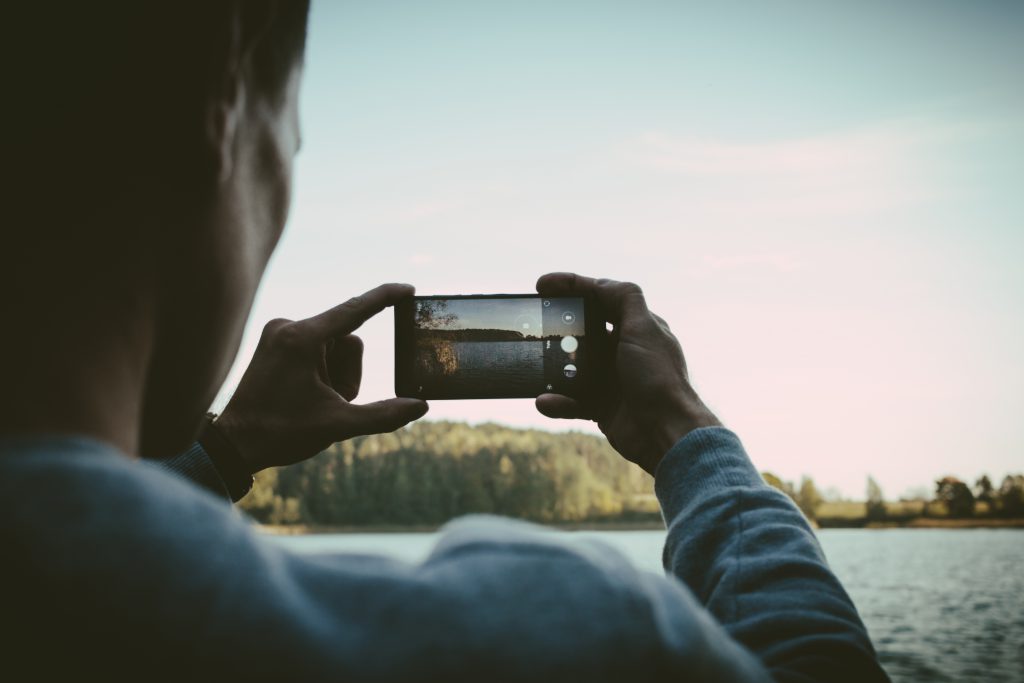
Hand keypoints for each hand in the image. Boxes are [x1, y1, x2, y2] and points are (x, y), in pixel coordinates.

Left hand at [215, 283, 427, 472]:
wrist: (235, 444)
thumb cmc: (281, 433)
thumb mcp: (338, 426)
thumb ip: (382, 415)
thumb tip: (419, 407)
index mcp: (302, 339)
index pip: (354, 310)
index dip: (385, 297)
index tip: (408, 289)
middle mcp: (288, 326)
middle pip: (347, 340)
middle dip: (348, 372)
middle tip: (329, 401)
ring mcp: (280, 332)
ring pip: (334, 346)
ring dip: (336, 374)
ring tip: (314, 400)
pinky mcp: (276, 340)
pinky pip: (317, 347)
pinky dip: (322, 370)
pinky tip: (303, 393)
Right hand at [535, 273, 719, 475]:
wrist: (666, 433)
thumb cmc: (657, 377)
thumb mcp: (644, 328)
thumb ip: (626, 298)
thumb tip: (602, 283)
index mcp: (636, 327)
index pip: (601, 297)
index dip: (572, 286)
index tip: (541, 285)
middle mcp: (624, 350)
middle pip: (583, 329)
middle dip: (557, 325)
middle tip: (534, 321)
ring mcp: (613, 379)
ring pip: (573, 366)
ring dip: (553, 366)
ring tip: (533, 362)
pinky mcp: (603, 406)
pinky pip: (573, 400)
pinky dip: (559, 401)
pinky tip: (545, 400)